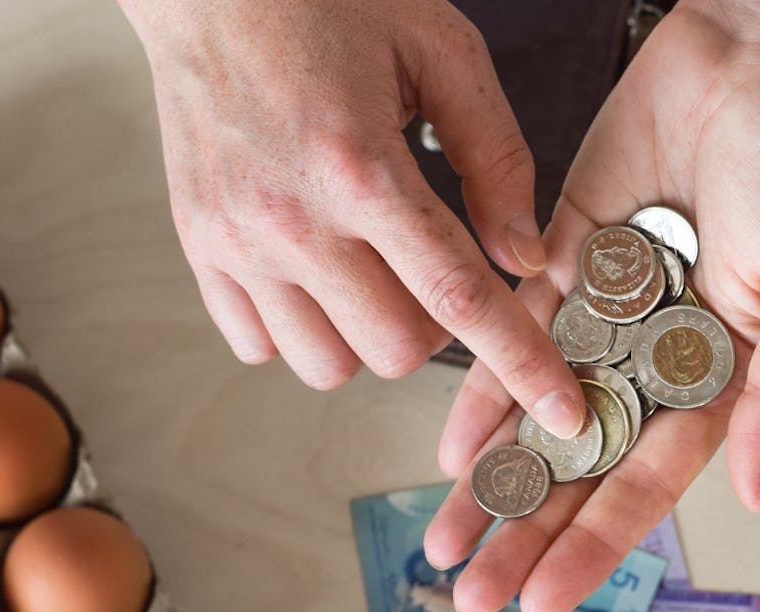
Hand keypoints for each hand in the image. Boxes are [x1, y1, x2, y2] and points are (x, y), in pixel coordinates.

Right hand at [118, 0, 587, 436]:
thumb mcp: (442, 51)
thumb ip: (496, 157)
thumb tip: (528, 256)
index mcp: (360, 167)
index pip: (459, 299)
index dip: (522, 363)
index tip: (562, 413)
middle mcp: (290, 217)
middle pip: (397, 349)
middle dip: (441, 327)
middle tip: (439, 266)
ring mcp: (235, 240)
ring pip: (329, 365)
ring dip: (371, 335)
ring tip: (377, 268)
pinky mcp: (197, 246)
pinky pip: (261, 345)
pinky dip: (303, 328)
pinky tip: (323, 272)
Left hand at [421, 0, 759, 611]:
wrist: (757, 56)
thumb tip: (758, 500)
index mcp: (727, 376)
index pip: (649, 481)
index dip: (595, 541)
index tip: (544, 598)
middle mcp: (663, 355)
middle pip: (584, 464)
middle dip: (528, 530)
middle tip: (470, 596)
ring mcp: (612, 308)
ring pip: (542, 413)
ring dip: (495, 479)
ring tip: (443, 543)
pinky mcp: (569, 252)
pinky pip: (516, 332)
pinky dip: (484, 387)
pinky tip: (450, 446)